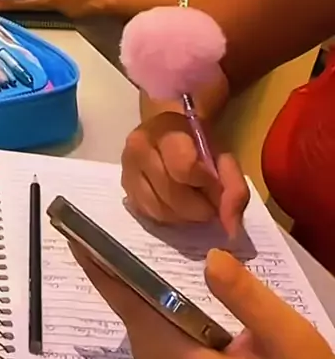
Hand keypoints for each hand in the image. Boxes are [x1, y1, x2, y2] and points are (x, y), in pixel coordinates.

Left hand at [74, 246, 334, 358]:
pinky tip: (150, 294)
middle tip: (93, 242)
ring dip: (131, 300)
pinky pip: (156, 347)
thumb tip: (211, 258)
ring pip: (143, 337)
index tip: (79, 247)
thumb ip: (245, 295)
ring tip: (114, 260)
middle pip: (135, 327)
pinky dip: (149, 317)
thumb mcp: (282, 329)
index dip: (107, 280)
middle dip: (115, 284)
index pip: (137, 317)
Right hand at [121, 111, 248, 236]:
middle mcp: (138, 148)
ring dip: (185, 215)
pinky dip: (171, 217)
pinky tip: (178, 204)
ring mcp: (127, 171)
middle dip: (199, 206)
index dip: (206, 184)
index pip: (185, 169)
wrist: (169, 133)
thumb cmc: (197, 142)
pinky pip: (151, 216)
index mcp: (165, 131)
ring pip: (161, 211)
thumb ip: (233, 187)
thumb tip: (231, 227)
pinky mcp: (125, 191)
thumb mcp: (222, 155)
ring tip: (194, 199)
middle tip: (209, 199)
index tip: (215, 183)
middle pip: (173, 195)